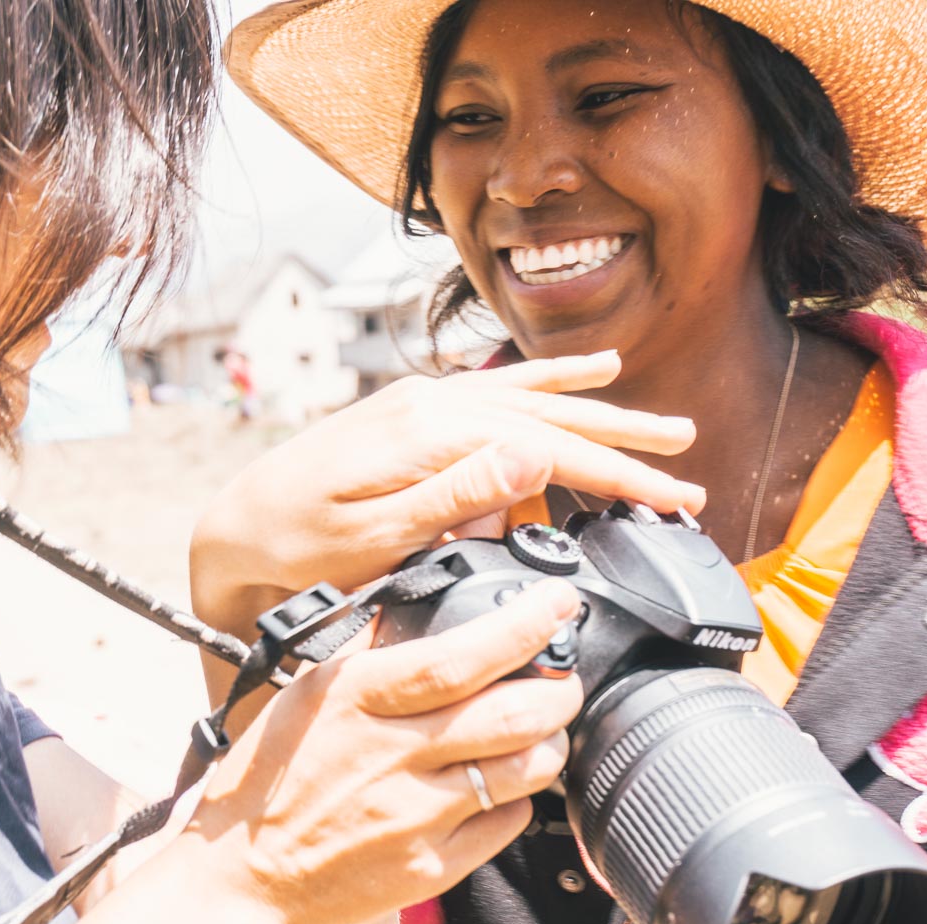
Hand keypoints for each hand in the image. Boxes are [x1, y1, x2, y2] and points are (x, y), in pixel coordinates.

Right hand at [182, 578, 584, 923]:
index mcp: (358, 699)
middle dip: (560, 688)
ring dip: (549, 742)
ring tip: (541, 730)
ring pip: (524, 770)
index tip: (556, 603)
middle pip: (511, 715)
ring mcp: (414, 817)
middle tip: (564, 677)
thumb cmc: (272, 778)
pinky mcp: (430, 868)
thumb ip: (368, 646)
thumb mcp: (308, 692)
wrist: (246, 879)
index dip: (522, 626)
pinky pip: (506, 824)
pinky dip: (519, 798)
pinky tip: (502, 785)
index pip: (458, 657)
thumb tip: (416, 594)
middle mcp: (390, 756)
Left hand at [190, 351, 700, 635]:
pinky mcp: (416, 410)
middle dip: (627, 443)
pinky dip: (547, 382)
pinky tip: (578, 375)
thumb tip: (535, 455)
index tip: (676, 500)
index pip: (552, 451)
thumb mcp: (374, 534)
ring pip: (534, 400)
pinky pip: (499, 390)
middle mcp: (437, 403)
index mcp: (435, 434)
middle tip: (689, 466)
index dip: (620, 477)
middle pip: (554, 417)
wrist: (237, 526)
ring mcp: (426, 401)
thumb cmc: (298, 544)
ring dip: (599, 411)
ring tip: (658, 424)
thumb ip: (457, 494)